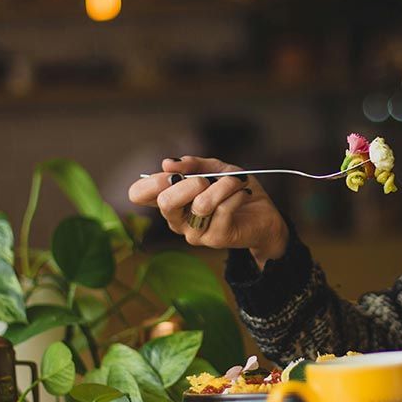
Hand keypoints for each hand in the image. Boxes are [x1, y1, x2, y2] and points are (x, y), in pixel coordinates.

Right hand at [128, 156, 287, 265]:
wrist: (263, 214)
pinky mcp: (215, 238)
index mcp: (170, 201)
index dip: (151, 181)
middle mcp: (176, 220)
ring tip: (236, 182)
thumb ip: (193, 164)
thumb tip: (167, 163)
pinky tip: (243, 193)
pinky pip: (223, 209)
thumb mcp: (215, 169)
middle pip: (165, 202)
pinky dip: (236, 193)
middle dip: (189, 183)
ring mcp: (194, 233)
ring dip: (223, 185)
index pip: (138, 194)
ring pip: (201, 204)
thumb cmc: (234, 191)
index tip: (173, 173)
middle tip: (207, 179)